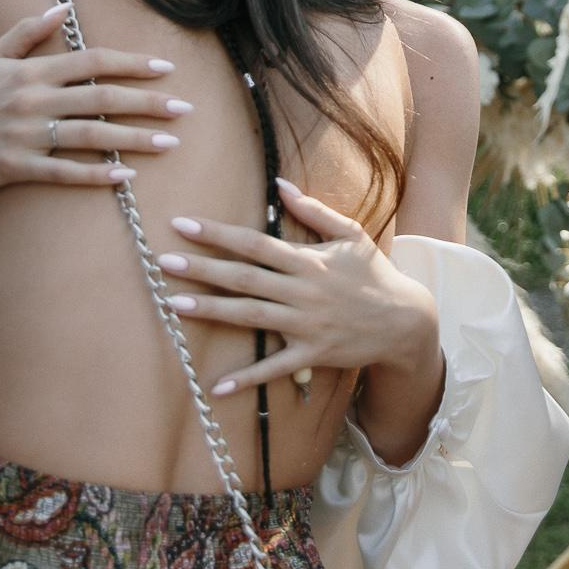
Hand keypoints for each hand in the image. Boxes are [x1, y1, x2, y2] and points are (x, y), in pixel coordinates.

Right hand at [0, 3, 190, 195]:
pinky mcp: (16, 167)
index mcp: (30, 71)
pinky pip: (64, 171)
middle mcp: (31, 99)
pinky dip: (96, 173)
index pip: (91, 61)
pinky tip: (127, 175)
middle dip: (147, 102)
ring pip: (89, 135)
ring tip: (170, 143)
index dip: (130, 63)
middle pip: (100, 97)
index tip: (166, 67)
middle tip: (185, 108)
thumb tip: (62, 9)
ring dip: (133, 138)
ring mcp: (24, 134)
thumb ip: (26, 31)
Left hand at [161, 178, 438, 394]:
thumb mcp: (351, 234)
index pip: (255, 243)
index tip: (184, 224)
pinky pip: (274, 366)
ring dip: (210, 310)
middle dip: (202, 269)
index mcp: (308, 260)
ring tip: (174, 304)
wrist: (405, 320)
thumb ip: (314, 210)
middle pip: (244, 278)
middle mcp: (302, 291)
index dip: (218, 234)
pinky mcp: (311, 353)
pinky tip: (216, 385)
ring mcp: (305, 324)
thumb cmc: (373, 273)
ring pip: (250, 316)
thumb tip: (280, 183)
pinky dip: (246, 377)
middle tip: (163, 261)